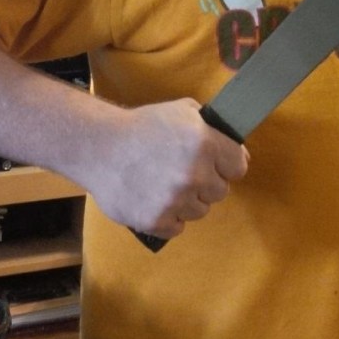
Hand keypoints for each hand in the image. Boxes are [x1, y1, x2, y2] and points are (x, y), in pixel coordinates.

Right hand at [88, 98, 248, 239]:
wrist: (100, 147)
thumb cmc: (142, 126)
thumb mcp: (182, 111)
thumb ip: (212, 128)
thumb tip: (238, 151)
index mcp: (205, 144)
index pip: (238, 166)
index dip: (227, 164)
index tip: (215, 162)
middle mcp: (195, 174)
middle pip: (220, 191)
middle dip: (206, 182)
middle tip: (184, 171)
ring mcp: (176, 200)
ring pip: (200, 211)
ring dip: (187, 201)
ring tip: (165, 184)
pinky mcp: (156, 221)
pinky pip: (178, 227)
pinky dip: (169, 217)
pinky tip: (155, 199)